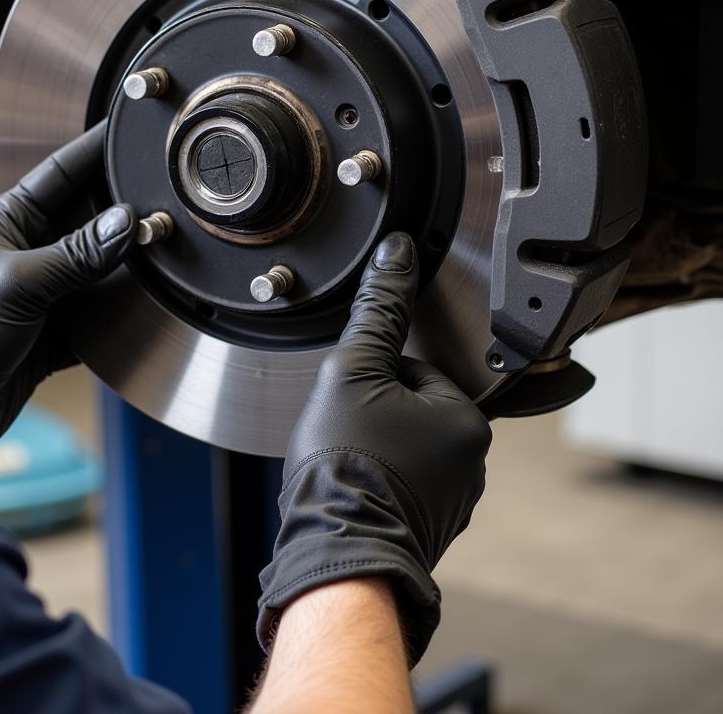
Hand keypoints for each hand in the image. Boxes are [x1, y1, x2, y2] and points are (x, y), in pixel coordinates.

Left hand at [0, 121, 136, 462]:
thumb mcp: (19, 283)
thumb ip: (77, 254)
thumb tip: (127, 223)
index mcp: (9, 222)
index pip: (63, 172)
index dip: (98, 151)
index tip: (133, 135)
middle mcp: (30, 251)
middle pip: (91, 218)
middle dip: (128, 210)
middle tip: (168, 198)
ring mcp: (47, 291)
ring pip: (103, 266)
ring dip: (131, 263)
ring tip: (170, 248)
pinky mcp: (59, 332)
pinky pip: (102, 312)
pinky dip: (124, 309)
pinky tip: (149, 301)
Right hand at [256, 232, 491, 665]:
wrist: (337, 554)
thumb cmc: (347, 466)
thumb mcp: (352, 371)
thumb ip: (377, 311)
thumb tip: (397, 253)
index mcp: (466, 421)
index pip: (414, 368)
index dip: (372, 376)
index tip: (351, 402)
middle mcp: (472, 463)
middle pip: (410, 406)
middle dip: (374, 412)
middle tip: (345, 434)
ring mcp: (454, 500)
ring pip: (405, 445)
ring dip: (375, 446)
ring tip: (347, 464)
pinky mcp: (431, 528)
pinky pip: (403, 483)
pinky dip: (378, 480)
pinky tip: (354, 487)